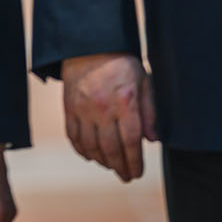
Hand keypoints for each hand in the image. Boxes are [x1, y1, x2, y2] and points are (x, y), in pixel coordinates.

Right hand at [61, 52, 155, 181]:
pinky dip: (82, 150)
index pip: (131, 141)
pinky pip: (73, 136)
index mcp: (124, 101)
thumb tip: (153, 140)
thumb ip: (149, 111)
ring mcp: (83, 109)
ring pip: (91, 147)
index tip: (138, 173)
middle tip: (126, 177)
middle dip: (120, 167)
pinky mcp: (69, 107)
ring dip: (102, 161)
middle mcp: (102, 108)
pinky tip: (91, 155)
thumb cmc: (121, 63)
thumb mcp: (144, 81)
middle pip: (111, 149)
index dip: (135, 162)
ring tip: (111, 166)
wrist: (89, 45)